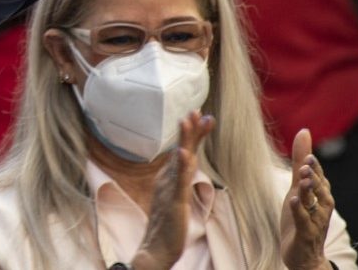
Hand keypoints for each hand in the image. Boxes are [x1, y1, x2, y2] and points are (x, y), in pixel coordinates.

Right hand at [132, 111, 215, 269]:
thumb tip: (185, 161)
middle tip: (196, 109)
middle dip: (189, 129)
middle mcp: (167, 178)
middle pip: (181, 149)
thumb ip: (179, 178)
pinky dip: (180, 167)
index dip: (193, 133)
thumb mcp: (174, 196)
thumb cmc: (167, 225)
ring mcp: (169, 189)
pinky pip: (178, 182)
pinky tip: (184, 153)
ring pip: (178, 160)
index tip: (202, 114)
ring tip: (189, 120)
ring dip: (184, 139)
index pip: (184, 150)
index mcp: (170, 177)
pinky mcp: (173, 202)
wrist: (155, 248)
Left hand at [280, 129, 334, 269]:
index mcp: (319, 196)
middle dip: (314, 176)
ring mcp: (314, 221)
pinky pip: (303, 221)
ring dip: (309, 190)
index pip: (319, 178)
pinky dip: (299, 211)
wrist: (303, 256)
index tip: (308, 153)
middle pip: (320, 189)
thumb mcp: (298, 188)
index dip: (314, 167)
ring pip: (314, 204)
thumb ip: (300, 162)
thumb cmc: (301, 218)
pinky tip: (293, 200)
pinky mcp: (305, 234)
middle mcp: (320, 207)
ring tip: (303, 177)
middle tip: (307, 162)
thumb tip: (304, 132)